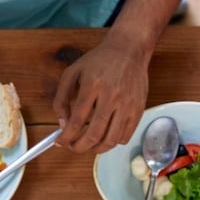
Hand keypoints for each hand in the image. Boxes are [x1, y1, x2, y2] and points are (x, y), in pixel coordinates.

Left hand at [53, 37, 148, 154]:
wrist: (129, 50)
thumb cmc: (99, 61)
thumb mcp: (72, 72)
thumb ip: (62, 98)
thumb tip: (63, 124)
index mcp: (92, 86)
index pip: (77, 120)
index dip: (66, 136)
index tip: (60, 142)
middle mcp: (111, 96)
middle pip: (94, 134)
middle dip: (79, 147)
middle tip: (73, 147)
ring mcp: (127, 104)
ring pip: (111, 140)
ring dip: (96, 149)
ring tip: (89, 146)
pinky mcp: (138, 109)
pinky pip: (125, 136)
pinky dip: (113, 142)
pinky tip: (105, 136)